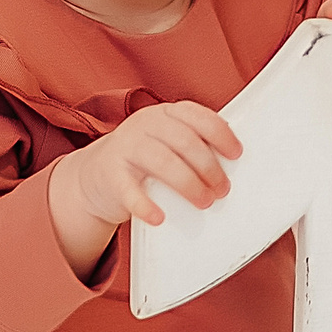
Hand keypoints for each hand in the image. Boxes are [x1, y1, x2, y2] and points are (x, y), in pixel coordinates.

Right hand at [51, 100, 241, 235]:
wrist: (95, 176)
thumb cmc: (144, 161)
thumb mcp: (166, 143)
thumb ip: (192, 146)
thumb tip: (233, 168)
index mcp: (164, 114)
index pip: (196, 116)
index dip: (220, 134)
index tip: (236, 155)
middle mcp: (144, 124)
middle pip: (183, 141)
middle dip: (208, 167)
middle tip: (222, 189)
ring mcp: (124, 147)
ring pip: (162, 161)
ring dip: (188, 184)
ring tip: (203, 202)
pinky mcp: (109, 174)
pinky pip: (129, 190)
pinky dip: (145, 205)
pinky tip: (159, 218)